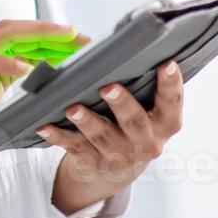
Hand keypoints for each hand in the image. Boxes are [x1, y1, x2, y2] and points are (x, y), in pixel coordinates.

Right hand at [0, 19, 82, 200]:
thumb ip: (10, 71)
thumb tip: (42, 65)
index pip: (23, 34)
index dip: (52, 37)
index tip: (80, 41)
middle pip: (19, 28)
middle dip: (52, 31)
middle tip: (81, 37)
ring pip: (5, 34)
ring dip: (37, 35)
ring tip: (64, 40)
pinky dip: (6, 62)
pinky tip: (27, 68)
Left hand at [41, 60, 185, 212]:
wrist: (116, 172)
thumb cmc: (130, 123)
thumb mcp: (144, 108)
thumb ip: (139, 83)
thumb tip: (119, 45)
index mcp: (164, 123)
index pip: (172, 103)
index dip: (171, 85)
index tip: (167, 63)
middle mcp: (146, 142)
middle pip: (135, 122)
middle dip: (121, 104)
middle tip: (107, 87)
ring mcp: (120, 156)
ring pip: (103, 138)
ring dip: (87, 122)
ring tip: (72, 108)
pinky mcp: (94, 162)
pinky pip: (74, 148)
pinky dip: (59, 137)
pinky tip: (45, 127)